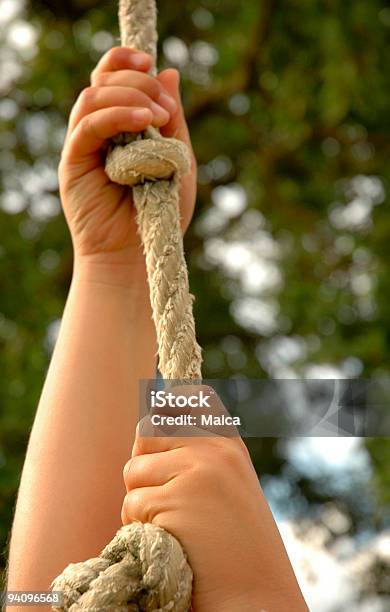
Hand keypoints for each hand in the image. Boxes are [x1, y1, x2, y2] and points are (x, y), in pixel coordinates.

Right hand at [59, 47, 196, 284]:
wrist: (142, 254)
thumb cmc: (161, 212)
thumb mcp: (177, 158)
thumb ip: (173, 118)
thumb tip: (169, 70)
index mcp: (122, 126)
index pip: (113, 78)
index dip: (128, 62)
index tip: (153, 65)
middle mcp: (99, 131)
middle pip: (104, 80)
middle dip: (138, 81)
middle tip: (166, 108)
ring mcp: (84, 145)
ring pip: (93, 96)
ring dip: (129, 96)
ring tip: (157, 117)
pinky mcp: (73, 162)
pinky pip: (87, 125)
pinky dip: (115, 116)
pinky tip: (144, 123)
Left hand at [122, 387, 307, 611]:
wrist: (257, 598)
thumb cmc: (236, 546)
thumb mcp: (228, 485)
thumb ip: (196, 455)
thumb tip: (143, 429)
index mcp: (228, 443)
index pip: (185, 398)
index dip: (163, 412)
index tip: (161, 432)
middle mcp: (213, 449)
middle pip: (146, 433)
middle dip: (144, 466)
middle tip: (164, 497)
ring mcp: (196, 472)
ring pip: (133, 471)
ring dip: (139, 502)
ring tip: (172, 526)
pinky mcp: (175, 502)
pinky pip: (131, 506)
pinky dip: (138, 528)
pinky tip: (169, 543)